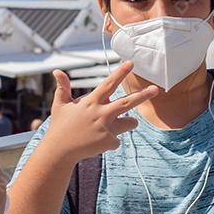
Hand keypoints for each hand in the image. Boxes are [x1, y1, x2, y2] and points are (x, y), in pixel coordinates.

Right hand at [44, 61, 159, 161]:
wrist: (59, 151)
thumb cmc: (60, 126)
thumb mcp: (60, 105)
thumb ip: (63, 87)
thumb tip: (56, 71)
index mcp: (91, 102)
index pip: (109, 84)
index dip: (120, 73)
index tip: (131, 63)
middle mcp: (101, 113)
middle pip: (127, 102)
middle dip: (143, 95)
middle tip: (156, 89)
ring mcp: (106, 128)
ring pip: (131, 122)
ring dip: (128, 122)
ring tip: (113, 124)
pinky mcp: (108, 142)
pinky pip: (118, 139)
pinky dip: (110, 141)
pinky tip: (97, 142)